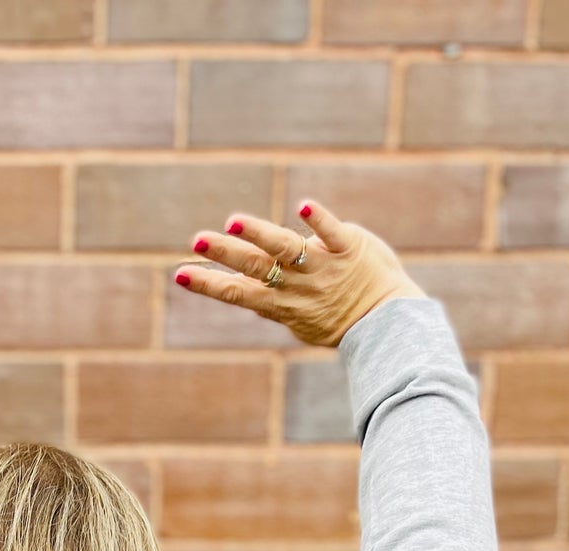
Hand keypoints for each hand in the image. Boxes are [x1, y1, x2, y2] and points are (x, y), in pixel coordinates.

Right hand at [173, 196, 425, 349]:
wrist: (387, 322)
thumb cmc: (341, 324)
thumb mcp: (302, 324)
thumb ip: (275, 305)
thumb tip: (246, 295)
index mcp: (282, 304)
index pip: (239, 293)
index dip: (210, 284)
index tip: (181, 274)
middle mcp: (298, 285)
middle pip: (256, 267)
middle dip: (226, 254)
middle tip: (198, 240)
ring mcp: (323, 267)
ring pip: (287, 249)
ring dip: (260, 234)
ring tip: (235, 222)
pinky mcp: (350, 248)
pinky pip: (333, 233)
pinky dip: (319, 221)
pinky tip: (303, 207)